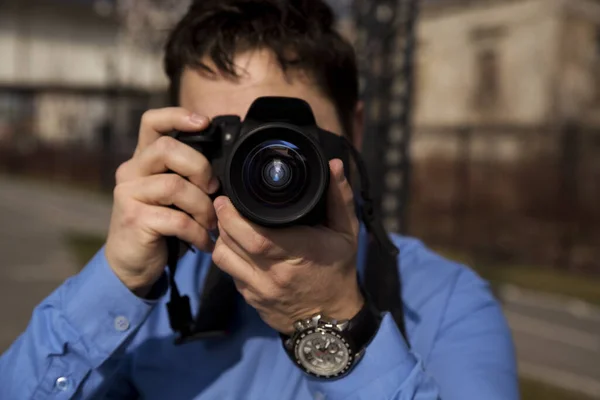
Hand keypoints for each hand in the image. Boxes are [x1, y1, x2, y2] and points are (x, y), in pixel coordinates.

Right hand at [105, 108, 219, 295]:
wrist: (132, 263)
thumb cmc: (161, 226)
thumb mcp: (174, 196)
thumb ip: (187, 175)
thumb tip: (224, 166)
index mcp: (143, 159)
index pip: (152, 122)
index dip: (178, 115)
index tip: (204, 122)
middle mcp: (131, 171)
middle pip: (168, 148)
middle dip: (200, 167)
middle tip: (213, 189)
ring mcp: (128, 194)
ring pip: (175, 186)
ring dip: (203, 207)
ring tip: (211, 224)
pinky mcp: (134, 219)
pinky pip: (177, 219)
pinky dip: (198, 232)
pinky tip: (204, 242)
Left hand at [212, 159, 363, 333]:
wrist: (332, 320)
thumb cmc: (338, 270)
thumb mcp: (346, 233)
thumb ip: (339, 198)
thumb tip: (334, 165)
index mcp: (299, 254)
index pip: (256, 237)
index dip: (234, 217)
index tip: (229, 198)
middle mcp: (274, 275)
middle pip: (232, 244)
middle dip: (222, 220)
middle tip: (223, 203)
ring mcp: (259, 291)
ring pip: (223, 259)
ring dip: (221, 238)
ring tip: (228, 223)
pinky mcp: (250, 300)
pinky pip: (230, 273)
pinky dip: (229, 256)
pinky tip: (237, 245)